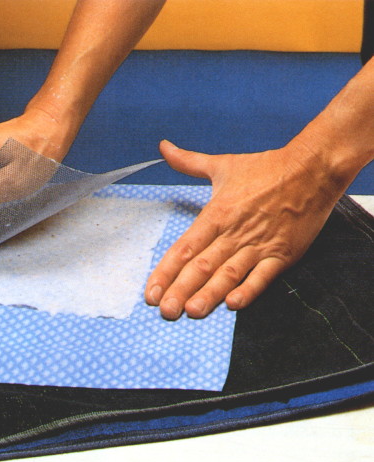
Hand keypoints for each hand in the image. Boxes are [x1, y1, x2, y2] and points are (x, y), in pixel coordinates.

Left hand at [145, 139, 341, 319]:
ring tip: (191, 312)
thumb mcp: (221, 165)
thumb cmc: (264, 169)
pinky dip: (249, 291)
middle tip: (165, 311)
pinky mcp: (282, 254)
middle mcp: (234, 233)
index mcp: (216, 214)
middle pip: (202, 265)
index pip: (185, 248)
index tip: (152, 292)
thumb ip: (188, 162)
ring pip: (229, 274)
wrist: (311, 169)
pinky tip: (233, 305)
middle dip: (181, 289)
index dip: (166, 271)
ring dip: (209, 294)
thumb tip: (163, 147)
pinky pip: (263, 276)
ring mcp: (258, 245)